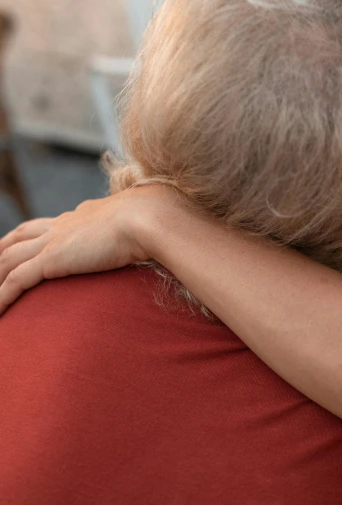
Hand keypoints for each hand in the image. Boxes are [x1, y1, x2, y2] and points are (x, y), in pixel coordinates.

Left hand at [0, 186, 167, 313]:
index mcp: (82, 216)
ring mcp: (54, 241)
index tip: (22, 247)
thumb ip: (138, 232)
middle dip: (2, 252)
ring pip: (8, 259)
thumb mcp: (143, 225)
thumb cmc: (156, 221)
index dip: (29, 237)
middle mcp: (62, 225)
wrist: (149, 218)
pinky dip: (1, 295)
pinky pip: (15, 280)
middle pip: (18, 237)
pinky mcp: (51, 259)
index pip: (46, 225)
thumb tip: (156, 241)